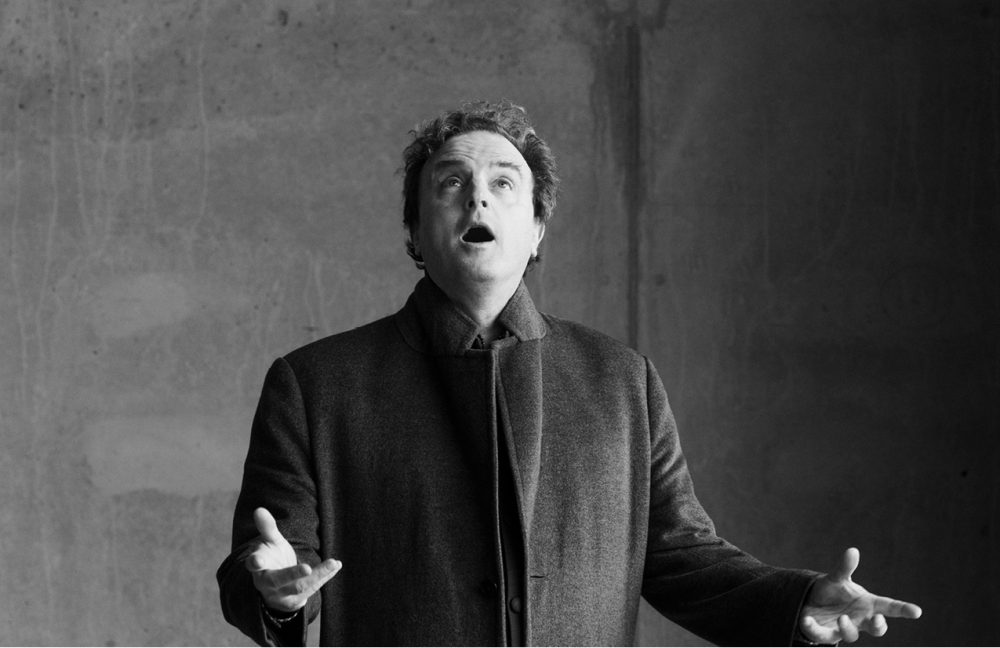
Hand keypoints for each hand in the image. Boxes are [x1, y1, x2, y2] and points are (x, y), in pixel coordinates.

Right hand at [245, 507, 341, 612]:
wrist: (275, 587)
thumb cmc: (273, 558)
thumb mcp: (271, 542)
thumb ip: (267, 527)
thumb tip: (259, 509)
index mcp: (258, 567)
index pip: (254, 565)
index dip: (255, 562)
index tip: (256, 560)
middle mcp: (267, 584)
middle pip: (279, 579)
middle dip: (293, 574)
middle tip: (307, 568)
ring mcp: (281, 595)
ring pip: (300, 586)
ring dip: (318, 574)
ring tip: (333, 562)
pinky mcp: (294, 602)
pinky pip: (312, 589)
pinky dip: (324, 577)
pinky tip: (336, 565)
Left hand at [800, 547, 920, 643]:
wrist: (811, 603)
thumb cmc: (833, 592)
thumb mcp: (837, 579)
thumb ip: (844, 568)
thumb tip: (852, 550)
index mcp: (867, 604)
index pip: (889, 607)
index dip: (903, 609)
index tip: (917, 611)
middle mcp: (859, 619)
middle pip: (876, 628)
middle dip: (879, 626)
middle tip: (877, 620)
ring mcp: (844, 628)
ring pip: (852, 635)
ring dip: (848, 628)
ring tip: (842, 618)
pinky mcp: (826, 634)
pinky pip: (823, 636)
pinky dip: (814, 629)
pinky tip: (806, 620)